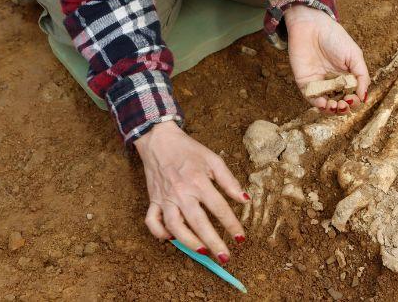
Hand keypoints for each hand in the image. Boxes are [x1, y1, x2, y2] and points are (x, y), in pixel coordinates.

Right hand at [135, 121, 248, 263]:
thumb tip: (245, 199)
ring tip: (202, 251)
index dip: (231, 224)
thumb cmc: (189, 151)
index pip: (219, 208)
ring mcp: (165, 198)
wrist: (159, 141)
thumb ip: (229, 181)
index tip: (241, 237)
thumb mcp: (213, 160)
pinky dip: (160, 233)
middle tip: (225, 257)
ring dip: (188, 242)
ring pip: (174, 227)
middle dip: (213, 242)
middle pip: (198, 223)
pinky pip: (152, 222)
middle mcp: (181, 192)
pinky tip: (171, 239)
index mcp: (198, 181)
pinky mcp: (153, 200)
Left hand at [285, 5, 369, 113]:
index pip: (352, 95)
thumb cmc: (335, 37)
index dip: (354, 101)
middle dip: (344, 108)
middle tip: (345, 104)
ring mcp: (318, 83)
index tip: (354, 98)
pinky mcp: (305, 82)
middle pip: (339, 103)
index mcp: (346, 77)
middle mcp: (333, 82)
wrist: (312, 26)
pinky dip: (317, 103)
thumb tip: (364, 97)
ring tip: (336, 106)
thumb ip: (361, 76)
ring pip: (325, 104)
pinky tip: (324, 102)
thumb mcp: (354, 55)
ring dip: (331, 110)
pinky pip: (311, 97)